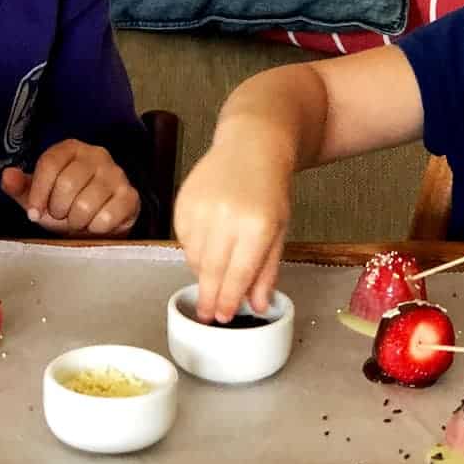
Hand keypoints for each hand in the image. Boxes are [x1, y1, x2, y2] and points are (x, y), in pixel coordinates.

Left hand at [1, 140, 138, 235]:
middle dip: (58, 209)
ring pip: (85, 204)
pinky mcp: (130, 196)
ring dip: (76, 221)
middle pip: (67, 184)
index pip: (49, 164)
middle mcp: (97, 155)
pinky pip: (105, 218)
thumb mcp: (39, 196)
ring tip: (78, 219)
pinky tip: (95, 224)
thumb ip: (20, 187)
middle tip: (62, 214)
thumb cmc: (66, 204)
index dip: (38, 193)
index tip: (34, 213)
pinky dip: (94, 228)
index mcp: (71, 148)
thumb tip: (7, 176)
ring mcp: (117, 174)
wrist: (98, 222)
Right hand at [173, 142, 289, 323]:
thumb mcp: (279, 229)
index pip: (238, 274)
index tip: (223, 317)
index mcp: (257, 225)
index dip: (229, 300)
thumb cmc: (270, 190)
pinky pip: (183, 240)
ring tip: (211, 279)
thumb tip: (258, 306)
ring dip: (202, 274)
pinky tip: (206, 248)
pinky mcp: (183, 202)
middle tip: (208, 315)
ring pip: (194, 258)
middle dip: (209, 297)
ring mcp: (201, 208)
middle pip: (212, 270)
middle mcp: (226, 216)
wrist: (251, 146)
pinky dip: (193, 251)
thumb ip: (267, 269)